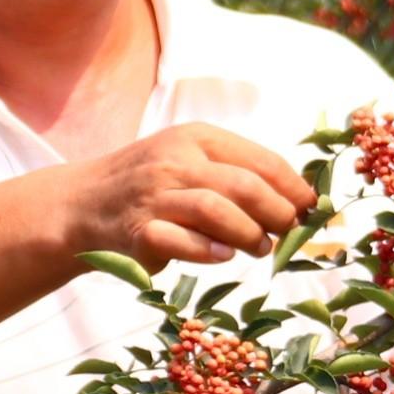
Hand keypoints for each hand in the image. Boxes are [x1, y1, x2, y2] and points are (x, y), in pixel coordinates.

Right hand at [57, 123, 315, 271]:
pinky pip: (181, 242)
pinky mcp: (137, 230)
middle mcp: (174, 160)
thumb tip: (296, 201)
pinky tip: (222, 256)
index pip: (260, 160)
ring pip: (216, 210)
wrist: (82, 203)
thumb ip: (234, 173)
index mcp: (195, 137)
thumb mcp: (188, 160)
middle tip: (291, 231)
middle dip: (278, 213)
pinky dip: (208, 251)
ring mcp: (154, 195)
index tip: (311, 208)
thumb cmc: (150, 184)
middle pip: (244, 186)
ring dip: (249, 234)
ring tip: (261, 248)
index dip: (293, 186)